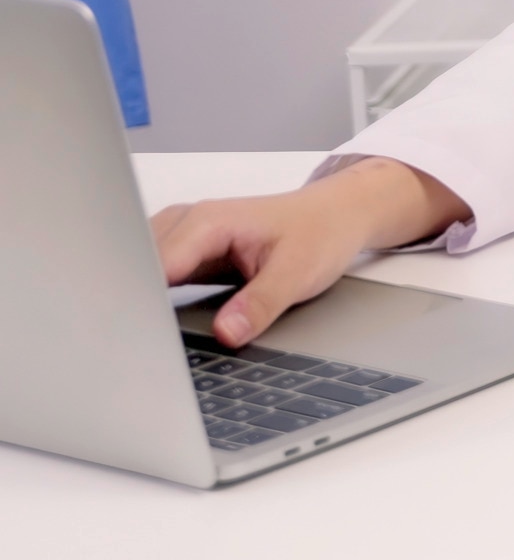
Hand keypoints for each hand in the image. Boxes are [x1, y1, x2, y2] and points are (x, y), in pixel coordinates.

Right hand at [149, 158, 470, 348]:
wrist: (338, 214)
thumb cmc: (321, 232)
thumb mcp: (299, 272)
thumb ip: (261, 303)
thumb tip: (226, 332)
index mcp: (207, 222)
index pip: (152, 266)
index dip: (138, 302)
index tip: (136, 335)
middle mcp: (187, 224)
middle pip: (134, 268)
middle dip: (130, 303)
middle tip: (137, 345)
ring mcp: (183, 238)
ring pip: (138, 271)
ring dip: (136, 300)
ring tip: (141, 337)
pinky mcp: (187, 254)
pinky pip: (153, 276)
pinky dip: (148, 299)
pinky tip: (151, 325)